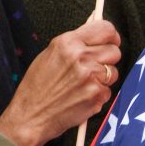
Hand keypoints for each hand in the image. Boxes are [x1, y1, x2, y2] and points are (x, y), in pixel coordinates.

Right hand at [0, 18, 120, 145]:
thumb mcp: (48, 56)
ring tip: (82, 84)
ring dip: (103, 78)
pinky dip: (97, 94)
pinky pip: (108, 90)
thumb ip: (73, 44)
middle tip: (92, 67)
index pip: (106, 29)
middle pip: (114, 51)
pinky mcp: (97, 94)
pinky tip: (80, 97)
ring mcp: (91, 76)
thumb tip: (94, 35)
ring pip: (114, 71)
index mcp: (67, 43)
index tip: (109, 42)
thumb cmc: (36, 87)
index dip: (111, 36)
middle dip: (107, 58)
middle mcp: (81, 57)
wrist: (30, 116)